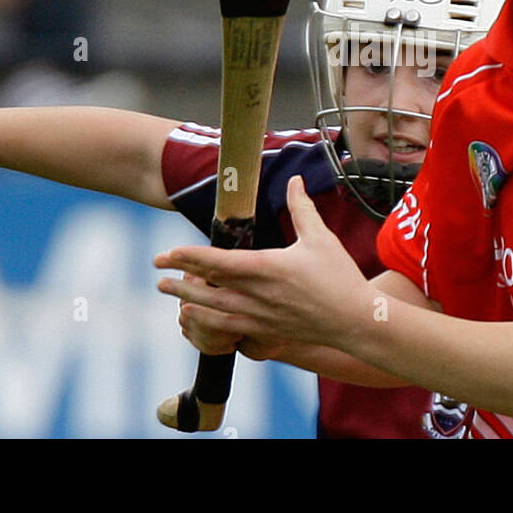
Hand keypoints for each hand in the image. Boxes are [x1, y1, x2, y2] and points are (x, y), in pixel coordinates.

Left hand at [155, 176, 373, 349]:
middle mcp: (258, 295)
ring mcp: (259, 317)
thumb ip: (302, 208)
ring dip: (187, 300)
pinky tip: (194, 318)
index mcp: (268, 268)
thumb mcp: (321, 238)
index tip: (168, 252)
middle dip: (179, 278)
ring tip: (168, 291)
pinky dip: (205, 323)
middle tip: (157, 269)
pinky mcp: (264, 332)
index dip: (190, 256)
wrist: (355, 321)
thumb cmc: (339, 277)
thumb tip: (295, 180)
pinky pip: (226, 330)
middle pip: (207, 287)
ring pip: (211, 311)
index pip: (219, 262)